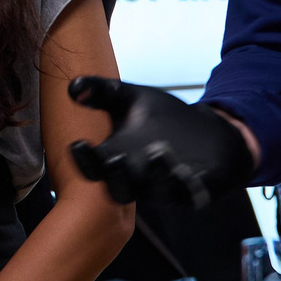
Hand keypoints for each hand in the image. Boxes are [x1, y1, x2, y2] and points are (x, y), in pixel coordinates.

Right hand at [66, 76, 254, 211]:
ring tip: (158, 152)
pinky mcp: (196, 191)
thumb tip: (74, 86)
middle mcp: (139, 178)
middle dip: (117, 177)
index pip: (94, 167)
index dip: (86, 160)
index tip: (79, 144)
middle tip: (114, 158)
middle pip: (120, 190)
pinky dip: (187, 185)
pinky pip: (190, 194)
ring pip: (157, 192)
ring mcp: (167, 187)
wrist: (207, 129)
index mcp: (118, 159)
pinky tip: (185, 170)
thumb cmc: (162, 117)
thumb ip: (103, 92)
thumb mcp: (131, 99)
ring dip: (156, 175)